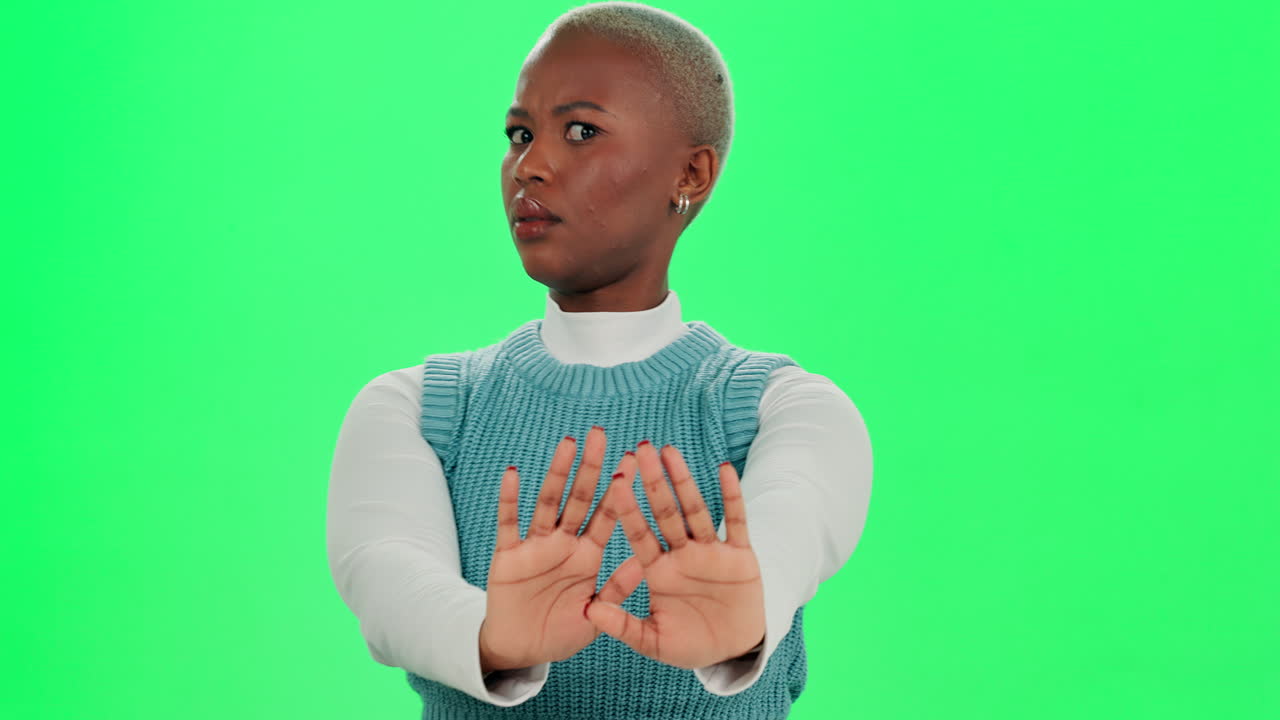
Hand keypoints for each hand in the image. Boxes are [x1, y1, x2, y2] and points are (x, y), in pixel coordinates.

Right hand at [479, 426, 637, 672]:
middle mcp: (563, 543)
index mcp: (588, 555)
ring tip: (568, 443)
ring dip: (557, 473)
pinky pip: (509, 524)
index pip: (607, 515)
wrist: (522, 650)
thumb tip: (647, 561)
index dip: (620, 490)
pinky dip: (510, 500)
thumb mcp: (596, 614)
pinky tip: (513, 474)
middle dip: (591, 467)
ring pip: (548, 502)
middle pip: (580, 498)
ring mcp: (535, 546)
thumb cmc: (562, 632)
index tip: (633, 461)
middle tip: (601, 434)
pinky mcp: (508, 556)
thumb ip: (617, 589)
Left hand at [585, 440, 765, 669]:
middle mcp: (681, 554)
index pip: (639, 534)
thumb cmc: (690, 645)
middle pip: (665, 512)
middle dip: (653, 482)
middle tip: (640, 449)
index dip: (628, 509)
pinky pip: (736, 521)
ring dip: (684, 481)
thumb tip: (588, 612)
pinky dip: (731, 496)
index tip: (615, 481)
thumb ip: (622, 626)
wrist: (733, 650)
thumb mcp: (652, 641)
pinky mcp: (740, 555)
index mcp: (658, 571)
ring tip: (671, 451)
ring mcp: (711, 552)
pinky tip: (725, 470)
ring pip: (695, 510)